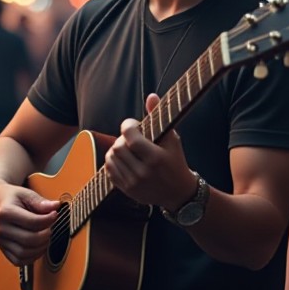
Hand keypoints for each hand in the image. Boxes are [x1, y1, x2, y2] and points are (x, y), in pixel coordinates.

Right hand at [0, 181, 58, 266]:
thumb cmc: (12, 198)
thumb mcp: (26, 194)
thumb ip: (40, 202)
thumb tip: (55, 206)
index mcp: (5, 213)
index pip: (33, 222)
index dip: (48, 219)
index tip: (54, 214)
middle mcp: (0, 229)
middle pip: (29, 240)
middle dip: (46, 235)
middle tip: (50, 227)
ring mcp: (1, 241)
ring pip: (24, 253)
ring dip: (41, 247)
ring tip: (46, 236)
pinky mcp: (3, 250)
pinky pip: (19, 261)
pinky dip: (33, 257)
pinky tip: (39, 246)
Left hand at [104, 94, 196, 210]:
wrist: (178, 193)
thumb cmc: (176, 162)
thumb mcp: (172, 139)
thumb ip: (159, 117)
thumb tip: (151, 96)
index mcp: (156, 158)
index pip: (130, 136)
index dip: (128, 125)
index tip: (133, 124)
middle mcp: (143, 172)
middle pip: (118, 146)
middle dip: (123, 138)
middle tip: (131, 137)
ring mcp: (134, 183)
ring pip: (111, 158)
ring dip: (116, 149)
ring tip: (127, 147)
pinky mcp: (127, 190)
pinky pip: (109, 171)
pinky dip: (113, 161)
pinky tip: (123, 159)